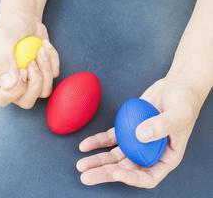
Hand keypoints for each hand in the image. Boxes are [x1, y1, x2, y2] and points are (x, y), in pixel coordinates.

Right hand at [0, 11, 58, 108]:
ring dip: (46, 70)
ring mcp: (26, 82)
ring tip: (40, 51)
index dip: (16, 88)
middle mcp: (9, 84)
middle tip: (32, 61)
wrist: (24, 20)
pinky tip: (45, 47)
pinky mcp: (41, 76)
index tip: (22, 68)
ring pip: (43, 92)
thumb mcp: (2, 38)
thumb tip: (9, 84)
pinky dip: (53, 61)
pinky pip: (53, 78)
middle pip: (26, 102)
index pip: (2, 98)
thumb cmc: (9, 28)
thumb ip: (3, 60)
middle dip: (36, 82)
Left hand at [76, 76, 206, 187]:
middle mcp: (149, 153)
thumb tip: (141, 135)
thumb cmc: (184, 102)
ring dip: (97, 161)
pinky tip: (84, 145)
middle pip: (126, 169)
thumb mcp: (179, 114)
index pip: (149, 176)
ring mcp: (136, 143)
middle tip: (86, 176)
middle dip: (105, 173)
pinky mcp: (126, 130)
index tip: (117, 173)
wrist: (175, 87)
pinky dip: (97, 142)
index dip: (132, 179)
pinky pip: (110, 139)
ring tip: (81, 165)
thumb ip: (162, 125)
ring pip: (115, 157)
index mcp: (166, 157)